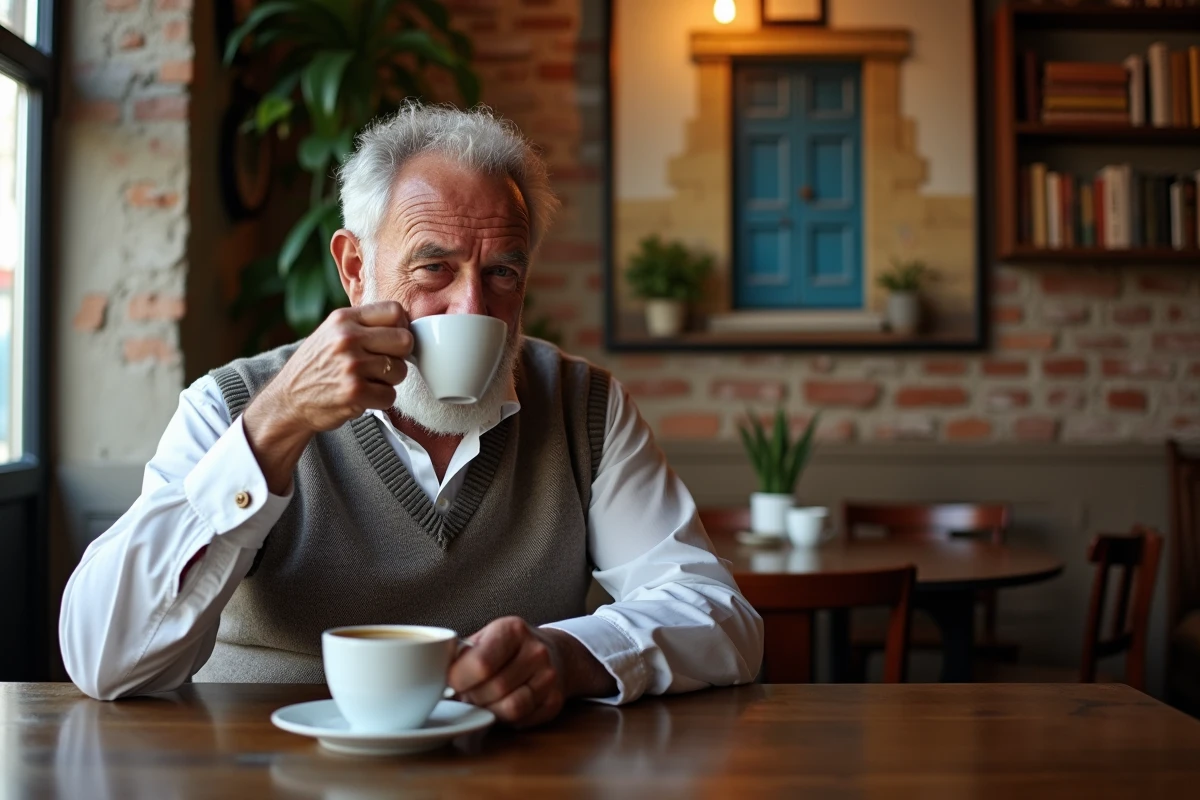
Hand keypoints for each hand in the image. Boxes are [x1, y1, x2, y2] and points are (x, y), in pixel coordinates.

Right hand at [242, 301, 412, 492]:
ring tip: (368, 380)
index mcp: (344, 318)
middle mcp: (347, 338)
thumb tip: (406, 325)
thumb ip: (363, 325)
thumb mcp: (332, 332)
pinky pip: (390, 395)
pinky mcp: (354, 392)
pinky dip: (381, 399)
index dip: (401, 327)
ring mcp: (351, 365)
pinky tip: (364, 396)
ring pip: (400, 370)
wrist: (288, 399)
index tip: (392, 341)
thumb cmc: (317, 365)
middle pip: (405, 340)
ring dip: (389, 381)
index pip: (395, 311)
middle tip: (383, 364)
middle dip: (399, 356)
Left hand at [447, 617, 569, 727]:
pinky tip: (503, 705)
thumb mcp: (483, 639)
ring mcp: (549, 677)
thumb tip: (432, 675)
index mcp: (513, 629)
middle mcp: (536, 651)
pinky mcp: (555, 700)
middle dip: (473, 696)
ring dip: (489, 709)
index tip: (451, 682)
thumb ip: (459, 654)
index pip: (481, 663)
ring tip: (484, 699)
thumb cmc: (505, 648)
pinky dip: (506, 719)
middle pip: (493, 689)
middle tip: (468, 692)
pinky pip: (522, 720)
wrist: (551, 653)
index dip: (459, 679)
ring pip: (510, 708)